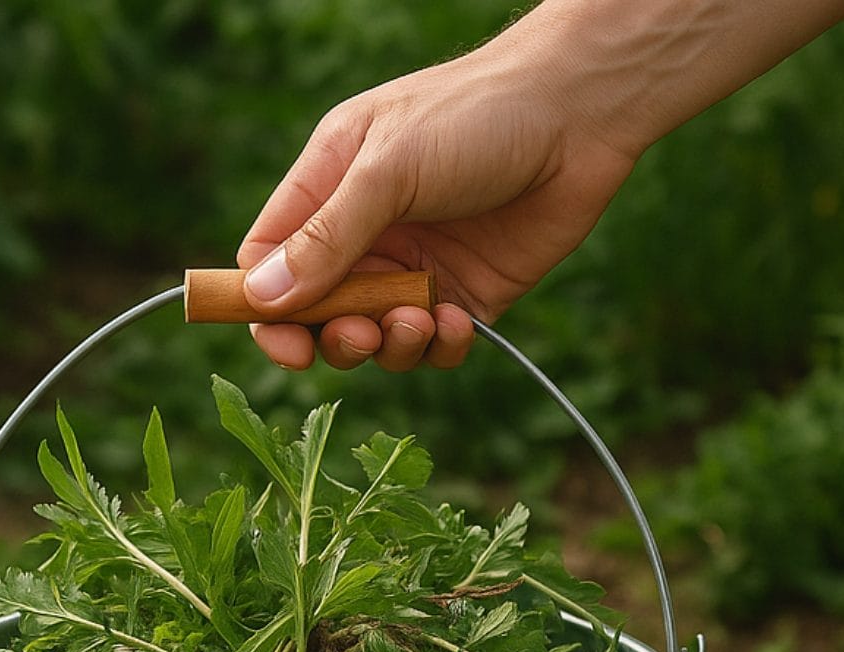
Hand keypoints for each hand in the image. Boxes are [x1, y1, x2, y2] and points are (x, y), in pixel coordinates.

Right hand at [235, 19, 641, 371]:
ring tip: (418, 318)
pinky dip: (440, 346)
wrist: (580, 113)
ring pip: (376, 341)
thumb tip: (263, 299)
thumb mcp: (387, 169)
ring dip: (391, 346)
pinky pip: (435, 346)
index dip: (266, 311)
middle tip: (361, 334)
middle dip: (335, 339)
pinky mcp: (466, 295)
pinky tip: (457, 319)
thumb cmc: (476, 116)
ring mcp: (416, 268)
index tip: (285, 346)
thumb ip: (327, 237)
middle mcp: (368, 234)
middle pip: (318, 315)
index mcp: (331, 188)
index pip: (269, 264)